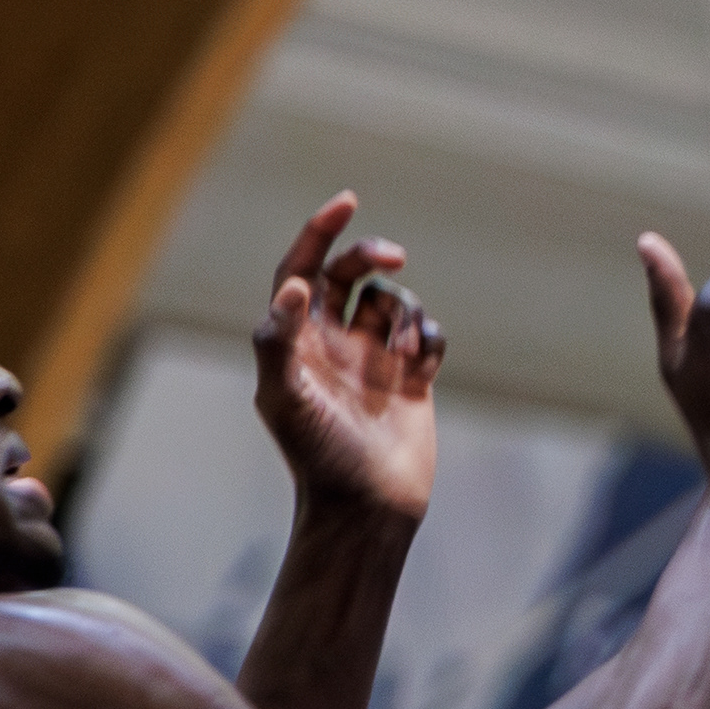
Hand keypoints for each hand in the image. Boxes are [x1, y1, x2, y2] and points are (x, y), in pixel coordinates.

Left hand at [254, 194, 442, 523]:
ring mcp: (374, 360)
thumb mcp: (285, 398)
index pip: (302, 271)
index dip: (319, 234)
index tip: (347, 202)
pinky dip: (430, 337)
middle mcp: (333, 344)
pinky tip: (424, 365)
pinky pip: (427, 334)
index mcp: (297, 342)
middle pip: (350, 275)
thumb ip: (279, 340)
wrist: (369, 505)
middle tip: (394, 258)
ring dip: (405, 314)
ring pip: (393, 303)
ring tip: (405, 354)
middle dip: (372, 257)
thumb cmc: (320, 456)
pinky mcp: (411, 379)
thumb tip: (295, 288)